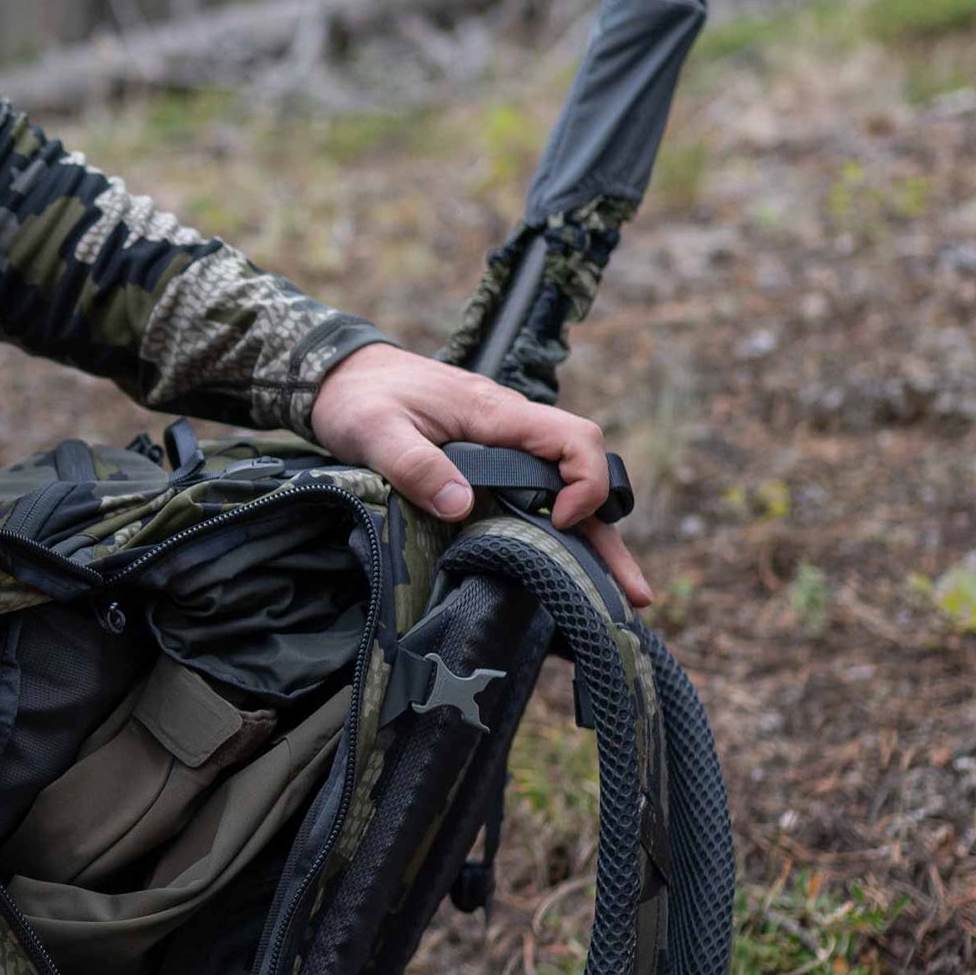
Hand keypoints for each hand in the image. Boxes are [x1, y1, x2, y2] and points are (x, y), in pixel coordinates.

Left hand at [310, 345, 651, 609]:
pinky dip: (558, 533)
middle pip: (583, 473)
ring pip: (564, 491)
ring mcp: (504, 448)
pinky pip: (535, 495)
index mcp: (495, 414)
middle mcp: (512, 429)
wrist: (342, 376)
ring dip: (593, 540)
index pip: (573, 438)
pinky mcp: (489, 464)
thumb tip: (461, 507)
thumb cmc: (359, 399)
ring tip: (622, 598)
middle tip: (633, 593)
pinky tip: (569, 570)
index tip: (557, 520)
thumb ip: (415, 465)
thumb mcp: (376, 431)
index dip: (582, 481)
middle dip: (609, 531)